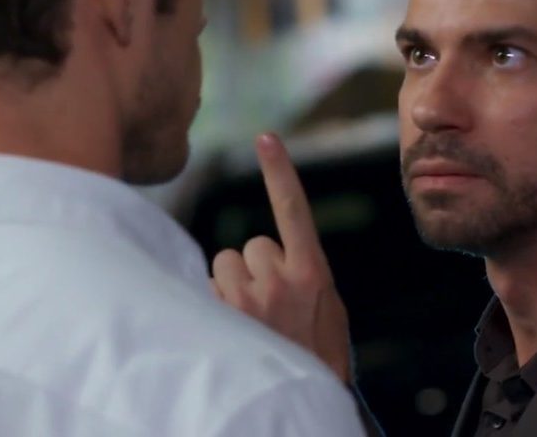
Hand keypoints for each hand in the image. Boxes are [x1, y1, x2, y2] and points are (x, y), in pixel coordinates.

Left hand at [211, 133, 352, 382]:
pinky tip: (230, 329)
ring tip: (250, 318)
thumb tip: (274, 252)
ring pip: (224, 264)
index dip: (279, 170)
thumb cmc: (319, 354)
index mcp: (313, 272)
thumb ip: (305, 272)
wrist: (305, 399)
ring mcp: (247, 299)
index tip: (266, 137)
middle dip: (256, 268)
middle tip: (270, 303)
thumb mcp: (329, 309)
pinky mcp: (220, 317)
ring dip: (233, 285)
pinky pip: (207, 290)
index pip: (294, 209)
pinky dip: (215, 304)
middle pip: (250, 244)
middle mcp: (279, 279)